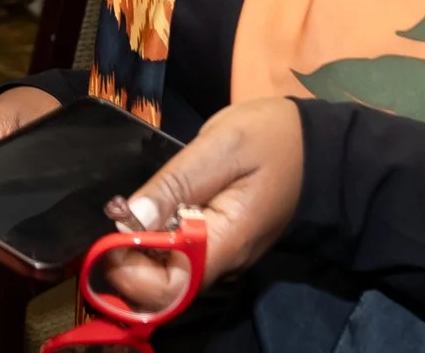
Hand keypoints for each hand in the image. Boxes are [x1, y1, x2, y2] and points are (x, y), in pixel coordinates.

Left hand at [98, 97, 302, 316]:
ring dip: (139, 254)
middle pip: (168, 285)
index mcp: (225, 241)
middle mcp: (224, 259)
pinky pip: (182, 254)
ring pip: (172, 273)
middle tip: (105, 225)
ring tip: (119, 216)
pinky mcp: (221, 240)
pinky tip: (143, 214)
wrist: (320, 146)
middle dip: (128, 265)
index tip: (104, 241)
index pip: (172, 285)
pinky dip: (156, 241)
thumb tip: (128, 217)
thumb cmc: (272, 139)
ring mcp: (224, 253)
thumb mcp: (220, 146)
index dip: (132, 273)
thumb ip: (175, 182)